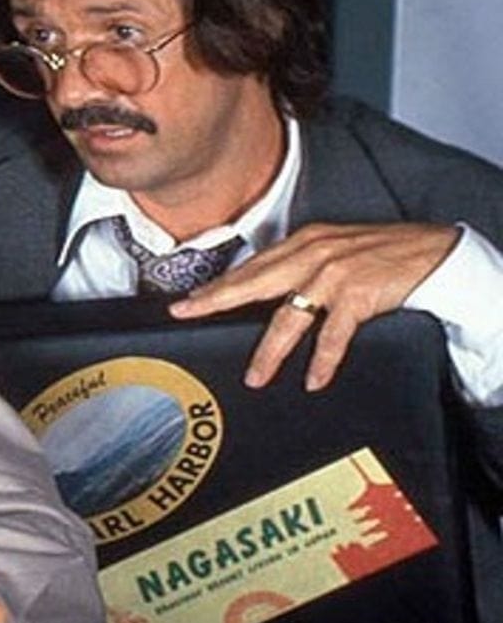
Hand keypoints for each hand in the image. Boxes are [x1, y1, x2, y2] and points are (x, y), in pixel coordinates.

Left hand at [168, 222, 458, 391]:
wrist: (435, 251)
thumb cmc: (382, 253)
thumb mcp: (333, 250)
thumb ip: (299, 266)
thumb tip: (264, 291)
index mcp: (302, 243)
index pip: (250, 268)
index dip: (217, 286)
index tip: (187, 301)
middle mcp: (312, 254)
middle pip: (253, 283)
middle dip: (216, 301)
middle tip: (187, 316)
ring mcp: (334, 274)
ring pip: (289, 316)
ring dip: (270, 351)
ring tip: (256, 376)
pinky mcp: (360, 295)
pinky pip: (334, 334)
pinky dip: (323, 359)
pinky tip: (314, 379)